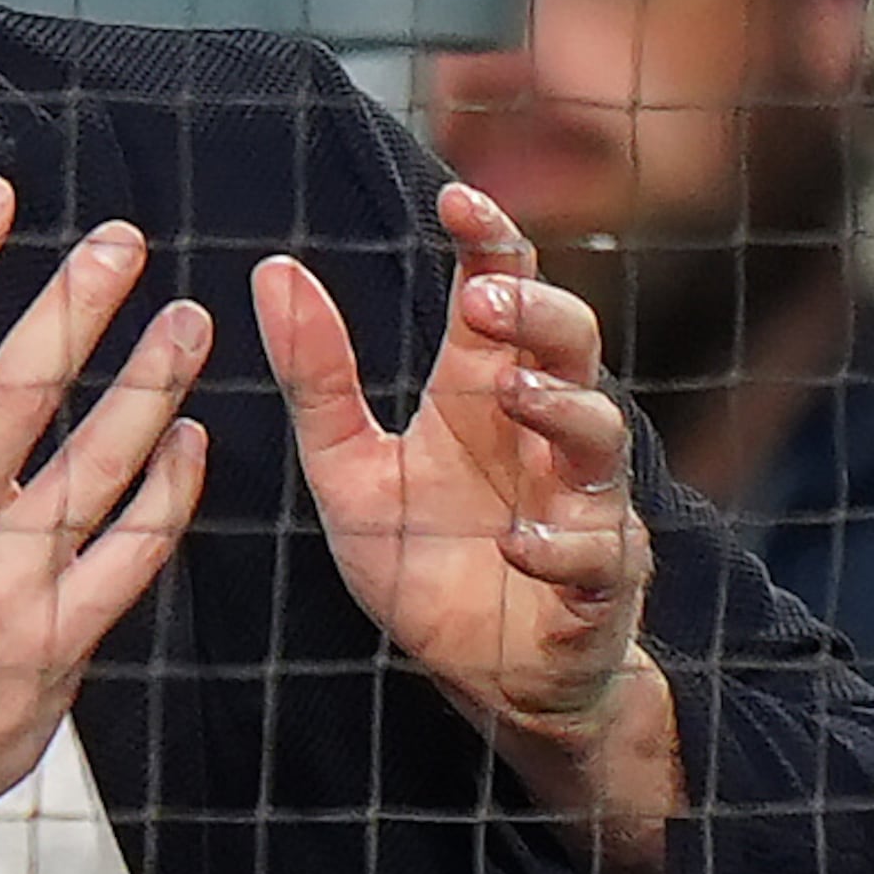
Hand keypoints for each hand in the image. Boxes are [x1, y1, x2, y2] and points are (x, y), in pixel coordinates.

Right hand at [0, 177, 212, 873]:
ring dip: (152, 386)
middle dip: (77, 304)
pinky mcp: (60, 640)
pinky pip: (131, 550)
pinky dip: (170, 492)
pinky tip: (195, 442)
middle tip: (126, 243)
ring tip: (190, 324)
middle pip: (17, 390)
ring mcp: (4, 584)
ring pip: (97, 464)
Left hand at [253, 182, 653, 735]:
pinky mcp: (595, 586)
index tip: (458, 197)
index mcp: (485, 394)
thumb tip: (270, 271)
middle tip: (489, 297)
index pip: (505, 295)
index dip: (494, 243)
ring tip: (511, 391)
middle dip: (540, 315)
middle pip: (573, 347)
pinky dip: (560, 545)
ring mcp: (582, 508)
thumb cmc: (424, 557)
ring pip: (602, 439)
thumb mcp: (349, 467)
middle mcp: (546, 438)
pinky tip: (517, 541)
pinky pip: (596, 557)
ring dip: (564, 409)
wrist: (481, 677)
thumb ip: (316, 379)